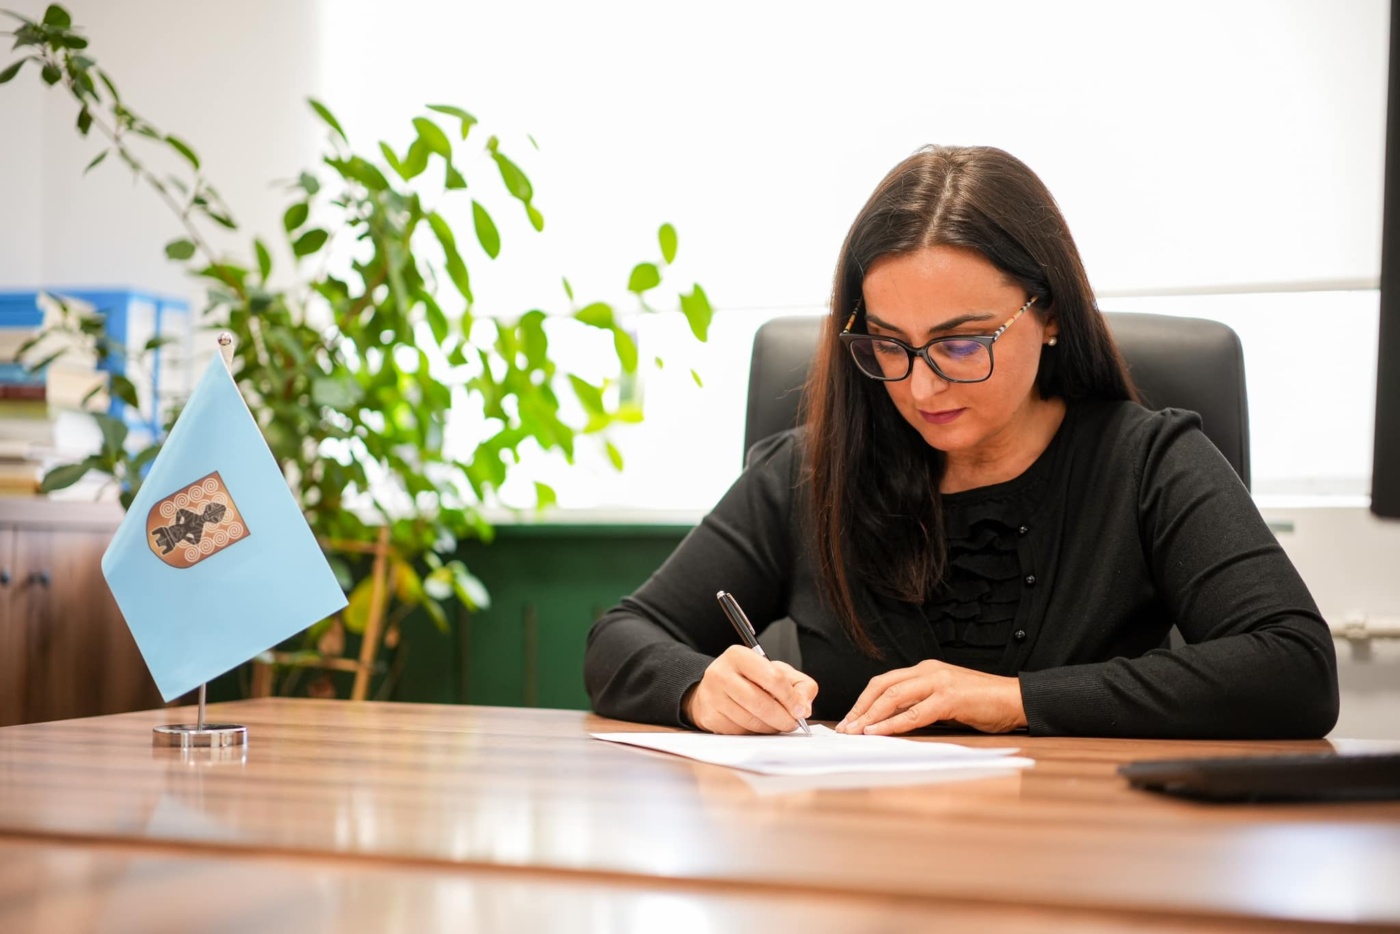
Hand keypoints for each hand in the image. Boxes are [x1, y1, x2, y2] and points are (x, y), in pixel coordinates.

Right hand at [683, 645, 817, 733]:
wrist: (715, 687)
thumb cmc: (749, 678)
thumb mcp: (776, 671)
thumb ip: (799, 684)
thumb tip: (803, 707)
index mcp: (739, 656)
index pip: (772, 678)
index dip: (791, 698)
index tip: (801, 710)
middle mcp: (721, 673)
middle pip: (761, 703)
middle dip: (783, 718)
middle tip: (793, 723)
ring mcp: (712, 697)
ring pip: (751, 721)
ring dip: (771, 728)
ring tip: (778, 723)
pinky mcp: (710, 717)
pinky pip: (740, 731)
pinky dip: (755, 733)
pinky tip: (759, 725)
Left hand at [835, 659, 1025, 734]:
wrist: (1015, 699)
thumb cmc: (982, 704)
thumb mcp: (944, 701)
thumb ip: (920, 706)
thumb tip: (891, 723)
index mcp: (925, 670)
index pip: (884, 682)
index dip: (863, 701)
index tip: (849, 719)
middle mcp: (928, 671)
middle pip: (882, 686)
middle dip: (860, 708)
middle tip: (845, 728)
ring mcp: (939, 682)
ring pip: (894, 697)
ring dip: (871, 716)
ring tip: (856, 732)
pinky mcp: (950, 698)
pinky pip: (915, 712)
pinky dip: (893, 723)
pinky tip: (880, 732)